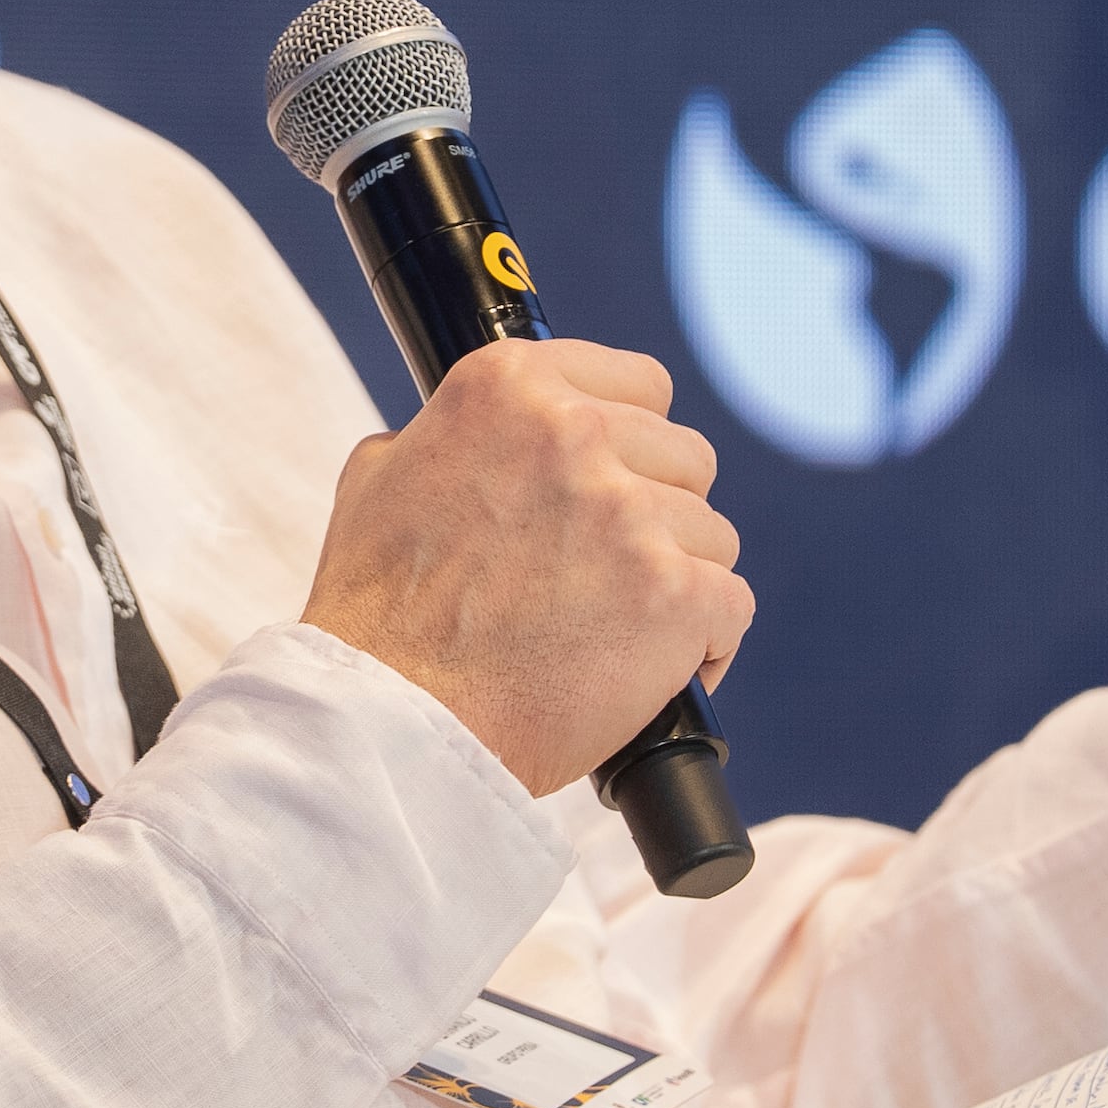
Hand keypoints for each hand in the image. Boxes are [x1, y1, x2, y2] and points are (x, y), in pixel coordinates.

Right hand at [305, 340, 754, 797]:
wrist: (392, 723)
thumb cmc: (375, 617)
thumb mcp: (379, 481)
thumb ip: (442, 437)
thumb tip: (475, 438)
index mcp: (509, 386)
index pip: (641, 384)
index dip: (632, 444)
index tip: (612, 486)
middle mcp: (574, 431)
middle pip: (686, 457)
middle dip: (658, 514)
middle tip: (603, 574)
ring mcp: (629, 513)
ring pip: (713, 534)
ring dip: (676, 583)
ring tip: (616, 631)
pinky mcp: (673, 593)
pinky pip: (732, 605)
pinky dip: (704, 645)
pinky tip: (655, 672)